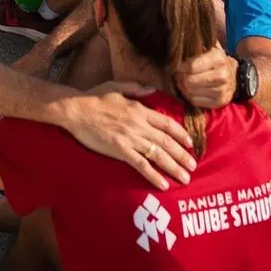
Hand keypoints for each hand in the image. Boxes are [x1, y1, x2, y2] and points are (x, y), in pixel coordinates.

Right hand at [62, 85, 196, 189]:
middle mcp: (139, 124)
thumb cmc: (94, 97)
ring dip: (173, 167)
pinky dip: (154, 175)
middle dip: (182, 155)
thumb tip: (151, 89)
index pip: (166, 123)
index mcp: (139, 109)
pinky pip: (141, 165)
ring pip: (158, 155)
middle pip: (166, 141)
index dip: (180, 134)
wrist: (76, 110)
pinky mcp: (120, 150)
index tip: (190, 143)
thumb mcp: (117, 87)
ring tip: (185, 178)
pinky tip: (163, 184)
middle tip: (194, 166)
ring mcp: (130, 138)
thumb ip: (136, 88)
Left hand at [175, 46, 236, 108]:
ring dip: (183, 87)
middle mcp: (222, 75)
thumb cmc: (216, 60)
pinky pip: (196, 102)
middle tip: (178, 74)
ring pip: (191, 92)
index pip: (191, 66)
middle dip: (180, 78)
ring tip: (183, 81)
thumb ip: (197, 44)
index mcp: (218, 58)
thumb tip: (180, 40)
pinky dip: (189, 96)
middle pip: (190, 81)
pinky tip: (190, 89)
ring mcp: (222, 91)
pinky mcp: (220, 102)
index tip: (177, 65)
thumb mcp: (210, 47)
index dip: (181, 67)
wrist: (233, 76)